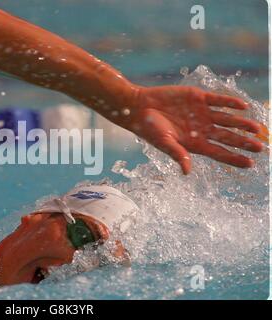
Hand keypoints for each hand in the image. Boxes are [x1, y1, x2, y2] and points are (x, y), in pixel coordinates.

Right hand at [121, 85, 262, 173]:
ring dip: (241, 124)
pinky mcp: (198, 98)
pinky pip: (218, 100)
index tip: (250, 163)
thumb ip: (177, 154)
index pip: (219, 153)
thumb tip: (187, 172)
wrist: (139, 107)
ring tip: (256, 129)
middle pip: (227, 137)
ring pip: (227, 119)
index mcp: (194, 143)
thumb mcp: (162, 143)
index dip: (234, 158)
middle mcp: (201, 129)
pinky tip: (243, 106)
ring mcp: (201, 113)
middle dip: (243, 143)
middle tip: (260, 147)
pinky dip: (230, 103)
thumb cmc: (148, 128)